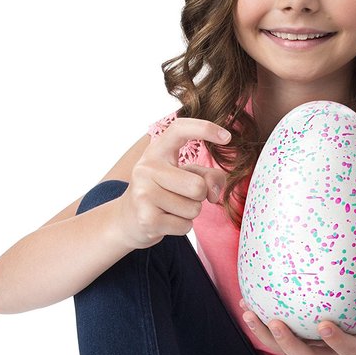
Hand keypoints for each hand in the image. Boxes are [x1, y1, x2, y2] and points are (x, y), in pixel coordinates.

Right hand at [115, 118, 230, 248]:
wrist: (127, 219)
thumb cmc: (163, 192)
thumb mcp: (184, 175)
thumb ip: (208, 175)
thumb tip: (213, 192)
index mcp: (157, 151)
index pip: (179, 129)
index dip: (205, 128)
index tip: (228, 137)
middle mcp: (146, 168)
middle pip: (198, 186)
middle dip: (200, 196)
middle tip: (182, 195)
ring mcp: (143, 194)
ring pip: (193, 208)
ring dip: (189, 212)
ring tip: (171, 207)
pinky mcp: (146, 220)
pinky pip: (185, 226)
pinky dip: (182, 226)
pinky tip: (165, 220)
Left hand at [240, 269, 355, 354]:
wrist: (352, 340)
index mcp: (354, 346)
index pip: (347, 348)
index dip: (336, 341)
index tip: (324, 324)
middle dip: (289, 343)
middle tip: (274, 322)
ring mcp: (309, 352)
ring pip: (284, 351)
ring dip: (264, 335)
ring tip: (249, 312)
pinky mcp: (293, 344)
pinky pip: (272, 338)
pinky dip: (257, 324)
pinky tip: (246, 302)